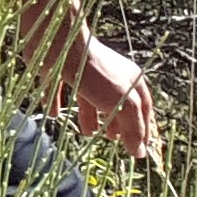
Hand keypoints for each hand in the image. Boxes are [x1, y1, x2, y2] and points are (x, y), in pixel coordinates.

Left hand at [63, 33, 157, 160]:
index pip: (143, 109)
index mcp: (130, 80)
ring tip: (87, 133)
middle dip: (115, 122)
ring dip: (90, 116)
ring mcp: (83, 71)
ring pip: (89, 97)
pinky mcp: (57, 68)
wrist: (59, 44)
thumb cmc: (96, 73)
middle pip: (116, 103)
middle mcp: (109, 74)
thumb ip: (133, 128)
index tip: (138, 148)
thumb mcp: (124, 103)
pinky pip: (58, 87)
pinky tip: (53, 114)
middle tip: (111, 139)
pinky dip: (57, 101)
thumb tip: (139, 152)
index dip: (142, 129)